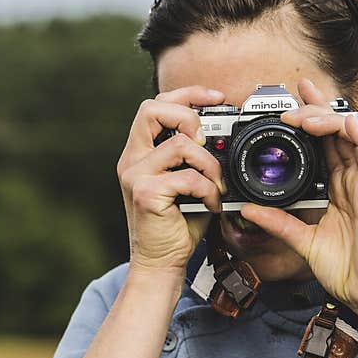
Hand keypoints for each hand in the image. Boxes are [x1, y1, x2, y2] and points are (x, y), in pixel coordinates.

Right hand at [117, 86, 225, 276]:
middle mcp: (132, 159)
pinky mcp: (145, 192)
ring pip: (180, 145)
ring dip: (209, 165)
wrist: (161, 263)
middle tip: (207, 143)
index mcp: (140, 152)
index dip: (187, 94)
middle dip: (189, 117)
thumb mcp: (189, 182)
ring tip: (215, 186)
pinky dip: (208, 190)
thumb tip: (225, 135)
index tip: (217, 98)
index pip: (156, 105)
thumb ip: (196, 157)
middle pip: (153, 109)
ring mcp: (135, 175)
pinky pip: (187, 176)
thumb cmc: (177, 224)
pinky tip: (210, 204)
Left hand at [240, 79, 357, 320]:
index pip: (323, 142)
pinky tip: (341, 125)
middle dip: (315, 108)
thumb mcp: (301, 240)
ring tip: (303, 114)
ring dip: (328, 118)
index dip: (309, 118)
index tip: (287, 102)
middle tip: (290, 100)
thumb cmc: (346, 269)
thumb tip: (247, 209)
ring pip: (352, 135)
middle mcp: (351, 180)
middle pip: (336, 131)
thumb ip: (277, 222)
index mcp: (336, 187)